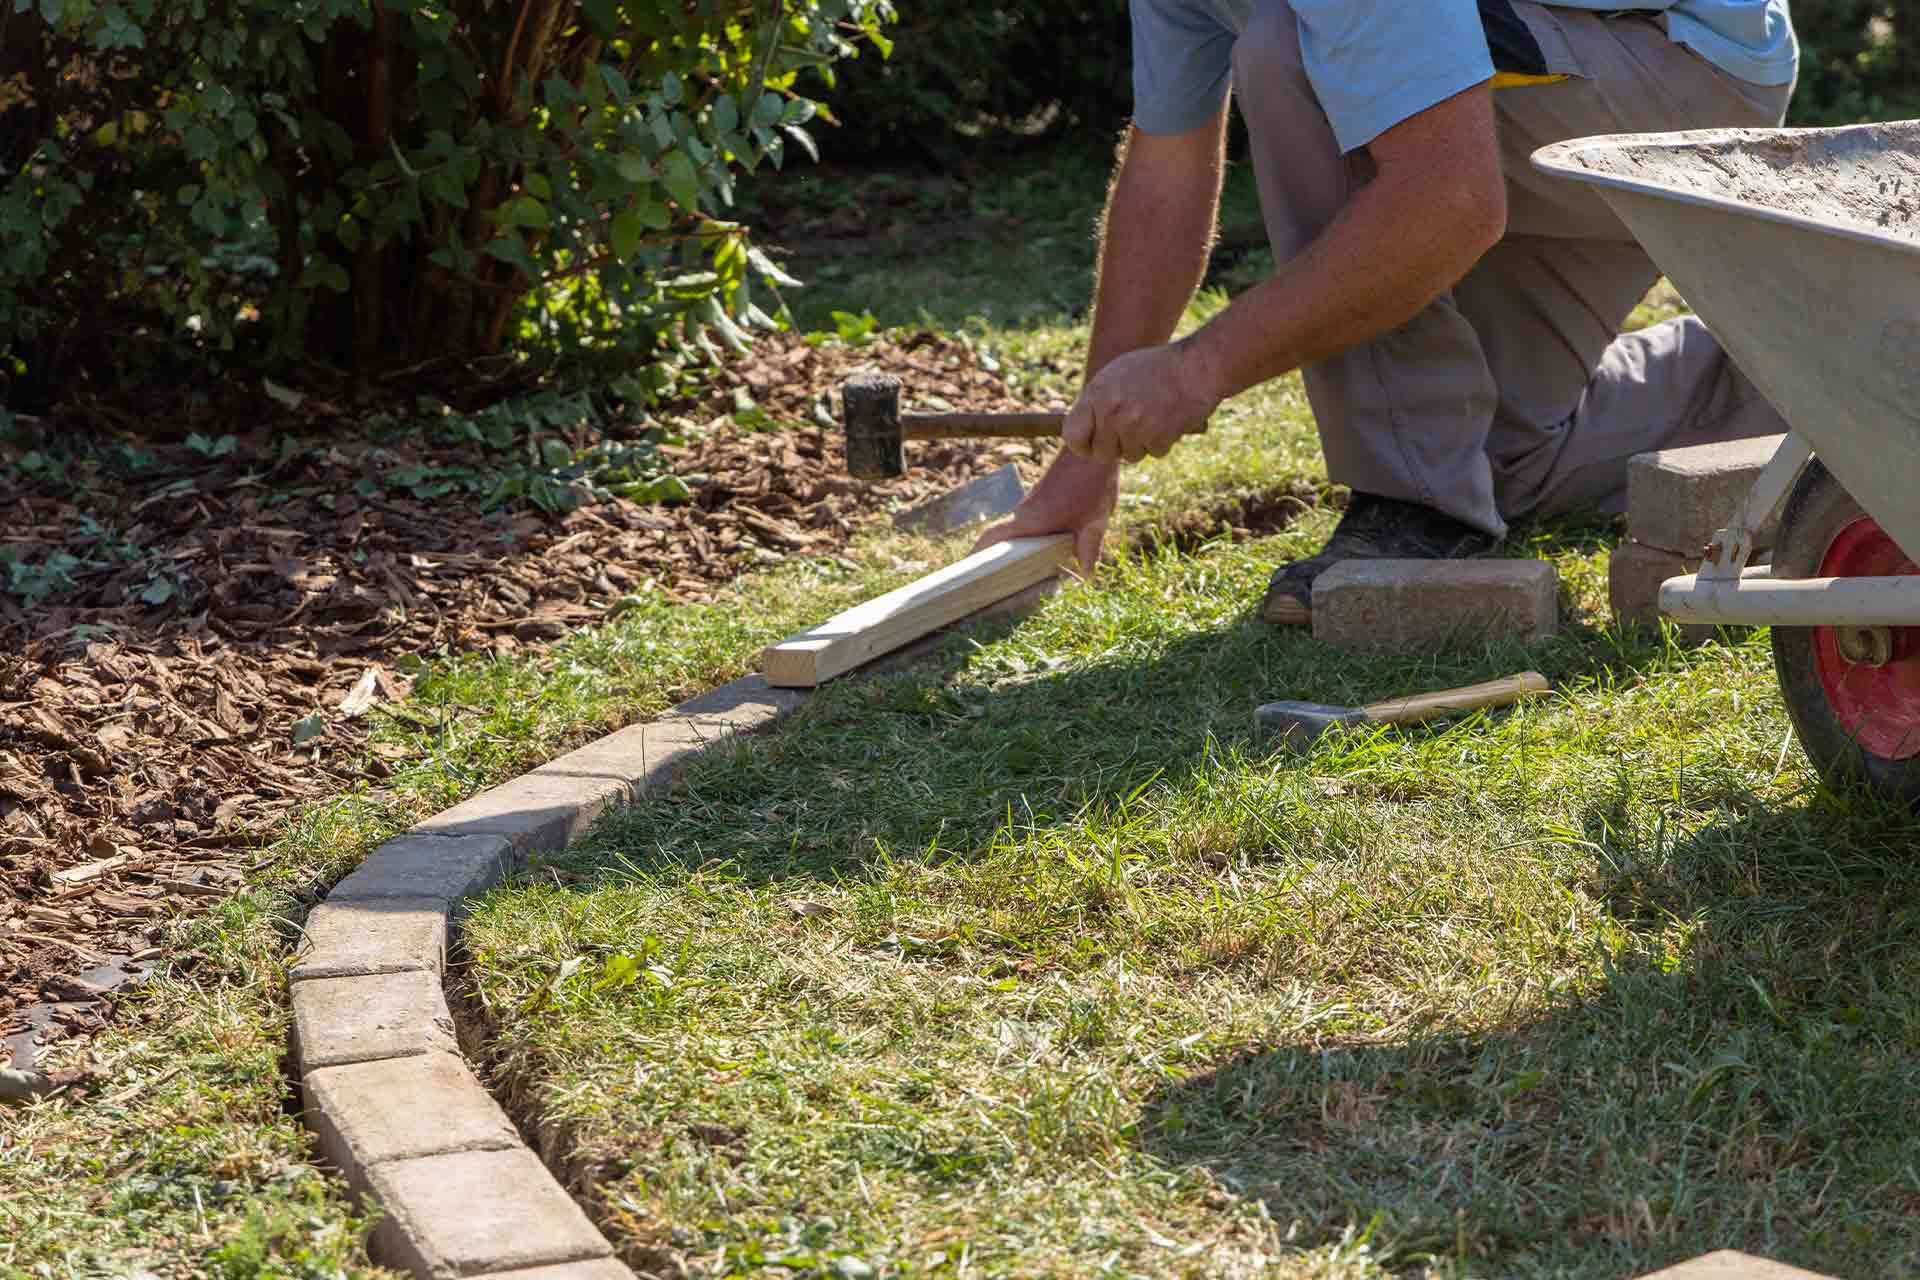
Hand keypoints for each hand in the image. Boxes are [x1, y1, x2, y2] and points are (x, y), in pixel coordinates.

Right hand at [973, 452, 1118, 576]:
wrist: (1091, 450)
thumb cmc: (1092, 484)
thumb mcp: (1095, 521)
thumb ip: (1089, 549)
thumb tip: (1087, 577)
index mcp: (1031, 520)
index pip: (993, 537)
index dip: (977, 552)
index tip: (965, 567)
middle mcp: (1024, 512)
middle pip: (999, 536)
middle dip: (991, 556)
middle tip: (989, 581)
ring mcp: (1030, 504)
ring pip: (1015, 529)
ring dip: (1012, 547)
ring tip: (1014, 574)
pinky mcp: (1039, 498)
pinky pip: (1026, 522)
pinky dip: (1026, 537)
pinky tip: (1041, 551)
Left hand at [1064, 341, 1218, 463]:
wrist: (1198, 365)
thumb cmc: (1158, 368)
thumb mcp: (1118, 374)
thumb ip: (1098, 401)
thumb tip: (1082, 430)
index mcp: (1096, 394)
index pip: (1072, 436)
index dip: (1082, 445)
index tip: (1091, 447)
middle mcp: (1110, 412)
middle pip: (1102, 453)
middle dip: (1117, 447)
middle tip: (1134, 430)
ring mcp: (1133, 426)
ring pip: (1130, 455)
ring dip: (1143, 443)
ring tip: (1156, 416)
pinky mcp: (1157, 438)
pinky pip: (1154, 453)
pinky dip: (1164, 441)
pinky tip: (1171, 420)